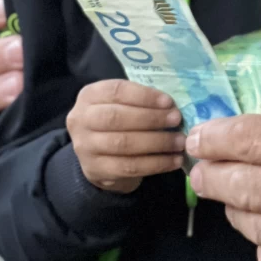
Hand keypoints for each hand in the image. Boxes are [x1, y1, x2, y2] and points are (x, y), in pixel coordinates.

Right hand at [67, 80, 185, 192]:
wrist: (99, 157)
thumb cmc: (118, 121)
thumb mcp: (122, 103)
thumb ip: (140, 100)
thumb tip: (172, 105)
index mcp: (89, 96)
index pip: (116, 91)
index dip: (144, 96)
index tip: (168, 102)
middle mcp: (81, 120)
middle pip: (117, 117)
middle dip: (151, 118)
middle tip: (176, 120)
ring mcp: (84, 147)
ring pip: (123, 144)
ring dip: (157, 142)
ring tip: (180, 141)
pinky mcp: (95, 170)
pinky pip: (129, 167)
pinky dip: (156, 164)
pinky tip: (174, 160)